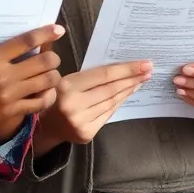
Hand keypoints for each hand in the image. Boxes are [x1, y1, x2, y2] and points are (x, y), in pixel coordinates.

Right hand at [0, 25, 63, 131]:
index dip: (46, 33)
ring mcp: (8, 96)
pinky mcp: (8, 113)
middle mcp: (3, 75)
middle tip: (51, 58)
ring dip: (52, 75)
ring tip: (49, 74)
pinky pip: (39, 104)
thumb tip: (20, 44)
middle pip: (44, 62)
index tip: (57, 29)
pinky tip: (45, 92)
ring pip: (46, 82)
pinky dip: (47, 96)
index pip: (27, 41)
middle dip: (52, 58)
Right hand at [36, 61, 151, 152]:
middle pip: (111, 89)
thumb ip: (86, 70)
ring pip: (111, 102)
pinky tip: (127, 93)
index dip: (126, 69)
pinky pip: (108, 114)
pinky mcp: (86, 134)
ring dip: (128, 90)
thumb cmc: (57, 95)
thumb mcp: (63, 78)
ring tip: (140, 80)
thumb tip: (116, 59)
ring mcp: (80, 122)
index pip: (103, 75)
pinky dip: (119, 102)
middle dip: (132, 78)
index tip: (144, 63)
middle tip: (148, 69)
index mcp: (66, 86)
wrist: (45, 125)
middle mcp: (73, 105)